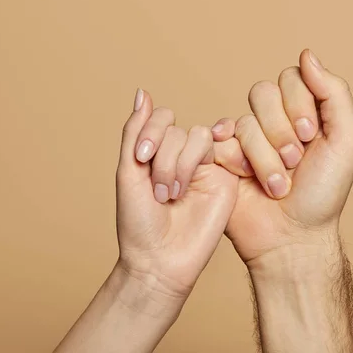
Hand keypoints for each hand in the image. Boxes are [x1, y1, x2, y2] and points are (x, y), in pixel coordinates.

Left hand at [116, 89, 238, 296]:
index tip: (140, 160)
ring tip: (172, 195)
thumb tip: (142, 92)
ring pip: (196, 135)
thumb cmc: (139, 222)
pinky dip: (195, 163)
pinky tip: (188, 187)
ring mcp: (205, 166)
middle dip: (162, 158)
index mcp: (159, 153)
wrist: (160, 260)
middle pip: (177, 128)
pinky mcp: (224, 178)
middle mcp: (182, 156)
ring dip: (178, 164)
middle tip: (157, 192)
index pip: (161, 118)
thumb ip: (135, 132)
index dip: (151, 131)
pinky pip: (218, 148)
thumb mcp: (128, 172)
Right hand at [213, 49, 352, 263]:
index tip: (313, 137)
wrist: (292, 236)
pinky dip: (237, 163)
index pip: (291, 78)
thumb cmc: (323, 193)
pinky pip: (219, 141)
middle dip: (282, 133)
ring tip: (277, 185)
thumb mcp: (346, 141)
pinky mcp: (222, 157)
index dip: (300, 105)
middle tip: (295, 162)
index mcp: (301, 110)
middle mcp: (271, 120)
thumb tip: (307, 54)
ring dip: (265, 159)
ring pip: (244, 123)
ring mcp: (245, 138)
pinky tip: (247, 179)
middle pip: (263, 93)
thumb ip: (334, 93)